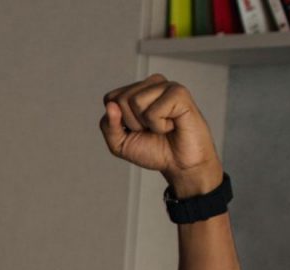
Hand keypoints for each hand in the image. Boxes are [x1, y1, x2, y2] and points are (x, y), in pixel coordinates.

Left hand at [99, 74, 223, 197]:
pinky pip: (153, 112)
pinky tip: (172, 125)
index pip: (110, 98)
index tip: (137, 129)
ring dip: (146, 124)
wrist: (181, 165)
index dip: (118, 121)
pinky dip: (160, 126)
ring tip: (163, 126)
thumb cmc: (154, 151)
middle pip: (121, 99)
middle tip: (152, 129)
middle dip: (132, 123)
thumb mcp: (120, 144)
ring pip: (135, 101)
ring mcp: (167, 86)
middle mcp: (152, 84)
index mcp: (137, 90)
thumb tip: (110, 105)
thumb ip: (108, 126)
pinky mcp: (179, 93)